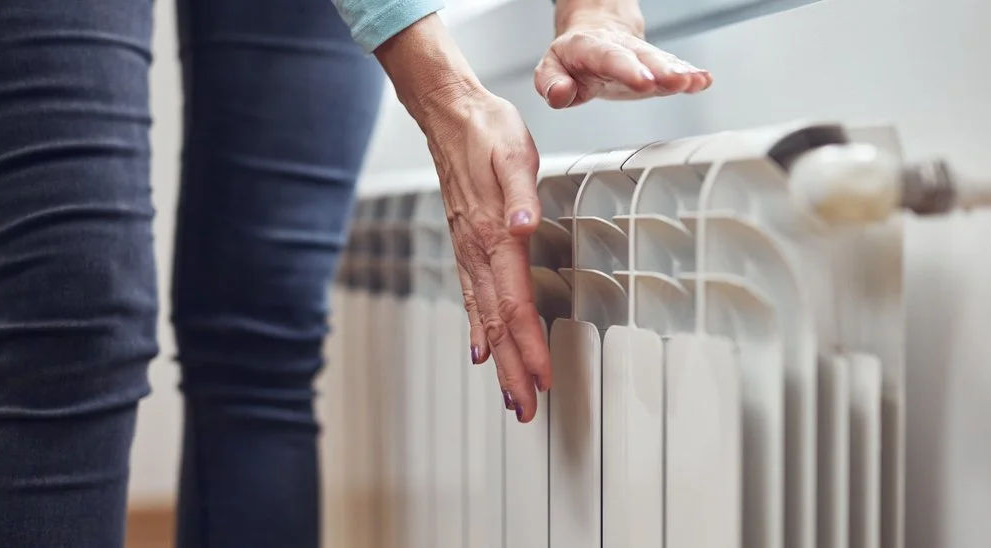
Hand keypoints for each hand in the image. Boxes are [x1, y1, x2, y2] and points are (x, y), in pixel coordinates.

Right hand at [376, 15, 551, 422]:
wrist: (448, 114)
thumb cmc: (486, 130)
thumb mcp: (513, 152)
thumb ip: (520, 192)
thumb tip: (524, 225)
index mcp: (492, 236)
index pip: (514, 304)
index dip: (529, 345)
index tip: (542, 379)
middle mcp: (476, 252)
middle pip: (497, 324)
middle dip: (513, 370)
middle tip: (526, 408)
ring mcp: (467, 252)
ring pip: (483, 318)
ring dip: (498, 359)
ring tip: (509, 393)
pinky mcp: (465, 246)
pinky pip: (471, 299)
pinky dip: (479, 330)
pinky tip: (482, 349)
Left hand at [536, 9, 712, 107]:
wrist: (594, 34)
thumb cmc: (572, 57)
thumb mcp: (549, 68)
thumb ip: (551, 83)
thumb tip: (562, 94)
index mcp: (589, 47)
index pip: (608, 57)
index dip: (627, 69)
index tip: (644, 82)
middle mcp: (619, 48)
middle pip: (641, 57)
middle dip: (660, 70)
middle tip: (677, 81)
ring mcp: (639, 56)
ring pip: (660, 61)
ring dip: (680, 72)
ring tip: (696, 81)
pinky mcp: (654, 67)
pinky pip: (673, 68)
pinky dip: (689, 74)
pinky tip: (703, 80)